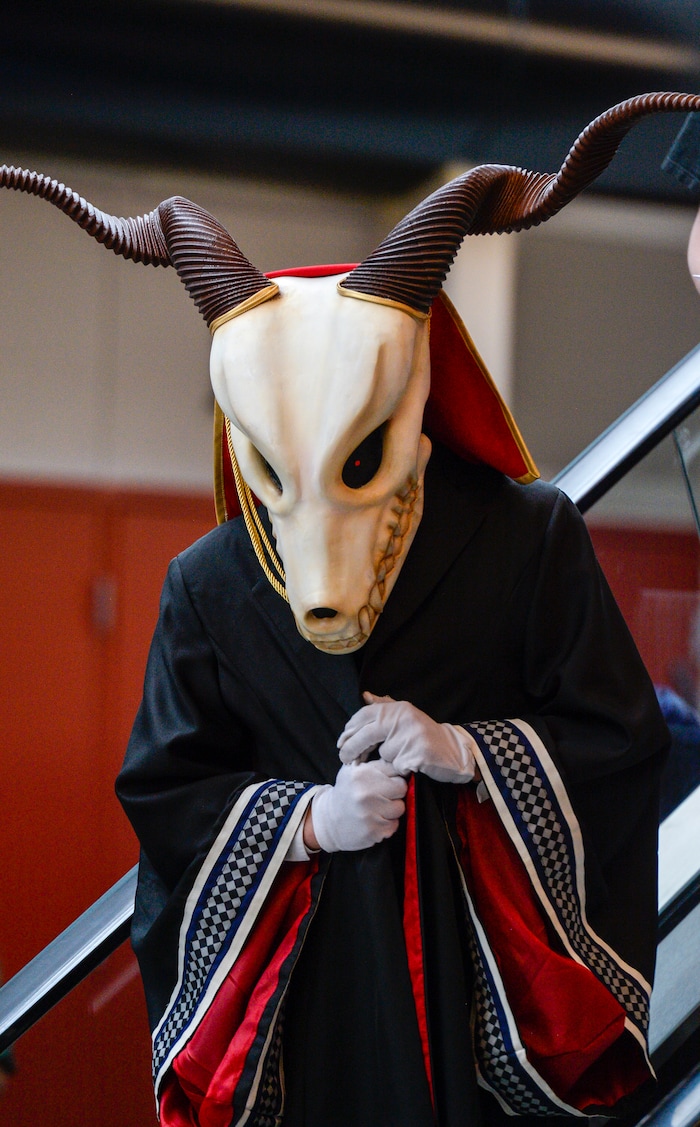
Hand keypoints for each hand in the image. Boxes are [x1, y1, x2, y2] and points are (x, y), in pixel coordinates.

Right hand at [309, 759, 407, 852]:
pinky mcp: (373, 831)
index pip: (396, 771)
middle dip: (394, 793)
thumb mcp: (354, 770)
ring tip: (376, 809)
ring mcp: (369, 814)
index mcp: (362, 774)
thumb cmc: (347, 793)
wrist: (329, 820)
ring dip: (391, 809)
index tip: (384, 783)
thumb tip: (401, 761)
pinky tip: (374, 821)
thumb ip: (376, 764)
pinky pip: (394, 825)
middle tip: (381, 796)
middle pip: (402, 789)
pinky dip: (387, 824)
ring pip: (400, 808)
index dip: (392, 777)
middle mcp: (365, 793)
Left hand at [337, 693, 475, 784]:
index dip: (349, 730)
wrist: (455, 752)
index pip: (364, 715)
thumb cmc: (424, 736)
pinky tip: (409, 765)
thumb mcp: (405, 717)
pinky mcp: (418, 753)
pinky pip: (396, 765)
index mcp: (399, 708)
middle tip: (345, 760)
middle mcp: (404, 718)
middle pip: (367, 735)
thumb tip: (366, 696)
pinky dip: (399, 768)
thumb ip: (385, 706)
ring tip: (400, 757)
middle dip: (352, 749)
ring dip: (386, 760)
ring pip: (383, 753)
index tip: (341, 743)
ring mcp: (412, 735)